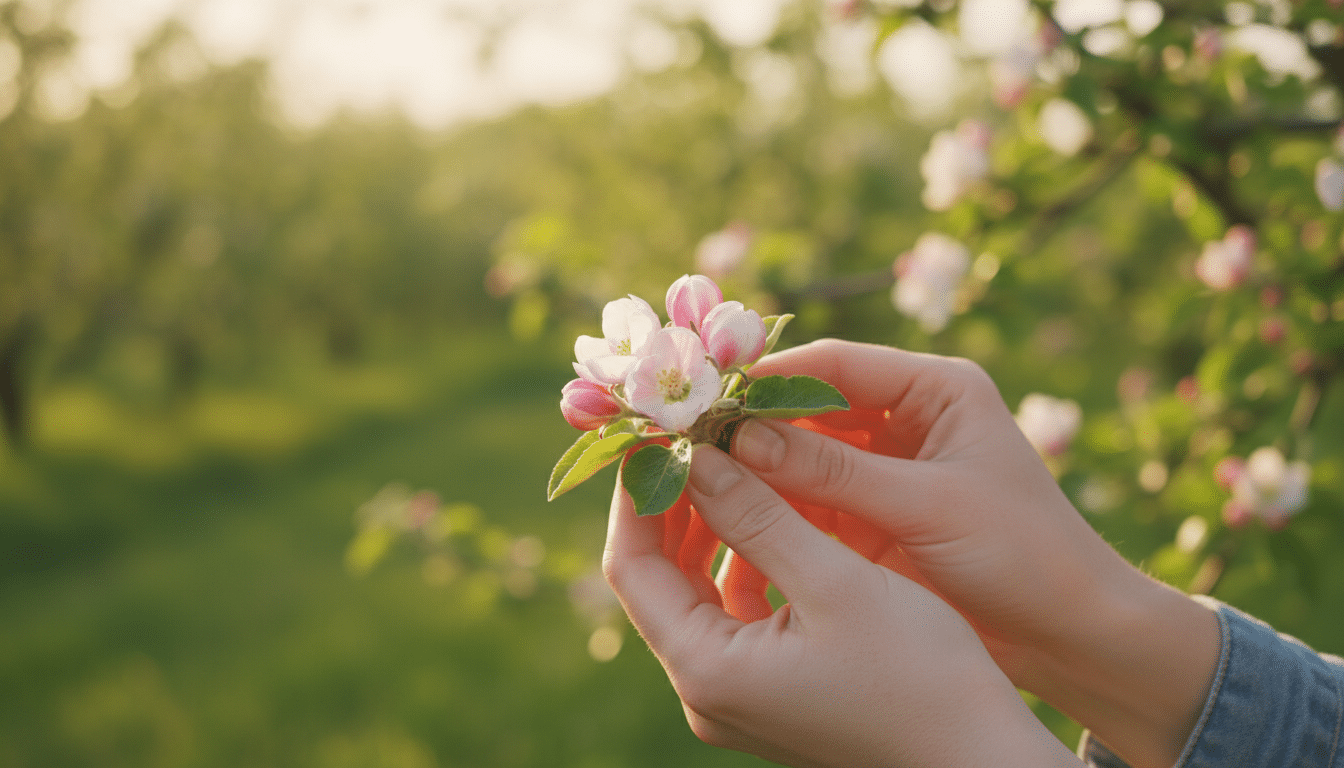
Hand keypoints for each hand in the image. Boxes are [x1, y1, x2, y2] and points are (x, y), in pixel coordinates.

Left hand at [602, 446, 1082, 767]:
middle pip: (658, 581)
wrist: (982, 759)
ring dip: (712, 530)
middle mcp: (707, 694)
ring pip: (697, 595)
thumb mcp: (835, 581)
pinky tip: (773, 516)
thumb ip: (758, 516)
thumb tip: (697, 458)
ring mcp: (737, 700)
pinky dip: (746, 563)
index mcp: (707, 670)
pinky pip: (734, 616)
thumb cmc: (920, 674)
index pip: (631, 567)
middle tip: (700, 437)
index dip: (638, 494)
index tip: (659, 435)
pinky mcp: (769, 695)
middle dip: (675, 505)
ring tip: (738, 462)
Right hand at [732, 339, 1219, 767]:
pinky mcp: (874, 516)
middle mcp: (907, 419)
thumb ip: (834, 474)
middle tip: (687, 438)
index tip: (708, 396)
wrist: (1070, 635)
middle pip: (810, 408)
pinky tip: (730, 517)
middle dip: (752, 425)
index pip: (835, 365)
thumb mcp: (928, 506)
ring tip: (696, 477)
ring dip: (756, 469)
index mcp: (938, 389)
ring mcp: (888, 470)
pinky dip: (774, 509)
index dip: (768, 377)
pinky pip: (809, 501)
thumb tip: (740, 440)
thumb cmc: (1023, 555)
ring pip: (801, 457)